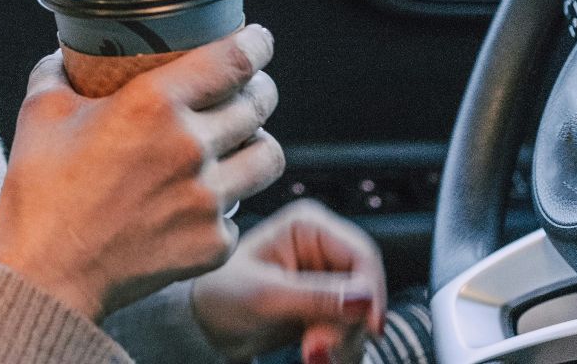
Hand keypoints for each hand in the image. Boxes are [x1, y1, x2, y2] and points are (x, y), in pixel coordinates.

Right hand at [0, 25, 284, 321]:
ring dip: (256, 142)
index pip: (234, 60)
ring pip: (268, 156)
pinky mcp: (213, 244)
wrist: (45, 275)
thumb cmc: (39, 192)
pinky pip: (240, 210)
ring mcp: (207, 200)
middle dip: (258, 89)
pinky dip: (226, 201)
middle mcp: (190, 148)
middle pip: (259, 104)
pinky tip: (200, 198)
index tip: (258, 40)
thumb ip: (59, 71)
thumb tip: (65, 55)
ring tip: (239, 141)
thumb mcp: (40, 112)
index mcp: (153, 104)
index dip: (256, 44)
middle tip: (247, 88)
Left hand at [188, 199, 386, 363]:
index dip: (371, 291)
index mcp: (308, 225)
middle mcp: (322, 246)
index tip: (369, 327)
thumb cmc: (222, 295)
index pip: (361, 254)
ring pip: (362, 312)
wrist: (205, 325)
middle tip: (319, 348)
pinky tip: (314, 354)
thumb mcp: (266, 295)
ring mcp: (326, 276)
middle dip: (349, 323)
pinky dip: (339, 345)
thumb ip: (316, 296)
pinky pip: (351, 327)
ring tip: (310, 353)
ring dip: (344, 339)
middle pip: (366, 287)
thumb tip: (364, 298)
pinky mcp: (325, 304)